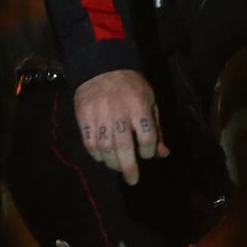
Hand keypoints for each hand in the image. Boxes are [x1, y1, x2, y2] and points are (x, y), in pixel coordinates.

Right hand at [73, 69, 168, 184]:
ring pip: (105, 148)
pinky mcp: (83, 117)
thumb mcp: (150, 100)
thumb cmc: (131, 86)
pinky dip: (96, 154)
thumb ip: (156, 127)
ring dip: (112, 162)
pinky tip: (102, 156)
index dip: (148, 151)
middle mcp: (119, 112)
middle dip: (129, 167)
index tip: (147, 154)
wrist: (102, 67)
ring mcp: (99, 115)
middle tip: (132, 179)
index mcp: (139, 106)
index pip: (147, 137)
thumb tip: (163, 153)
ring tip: (118, 167)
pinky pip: (89, 143)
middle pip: (124, 147)